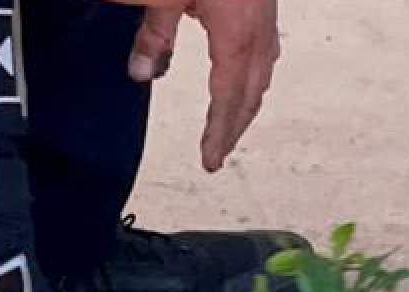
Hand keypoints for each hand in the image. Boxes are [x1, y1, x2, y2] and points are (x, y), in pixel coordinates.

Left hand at [128, 0, 280, 171]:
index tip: (210, 159)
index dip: (219, 133)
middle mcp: (258, 33)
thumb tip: (141, 71)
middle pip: (250, 96)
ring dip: (246, 105)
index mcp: (236, 36)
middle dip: (233, 129)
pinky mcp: (265, 5)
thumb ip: (154, 33)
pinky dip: (253, 77)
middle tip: (218, 154)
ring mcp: (266, 19)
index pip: (228, 99)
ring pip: (261, 76)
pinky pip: (265, 53)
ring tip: (230, 124)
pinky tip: (245, 77)